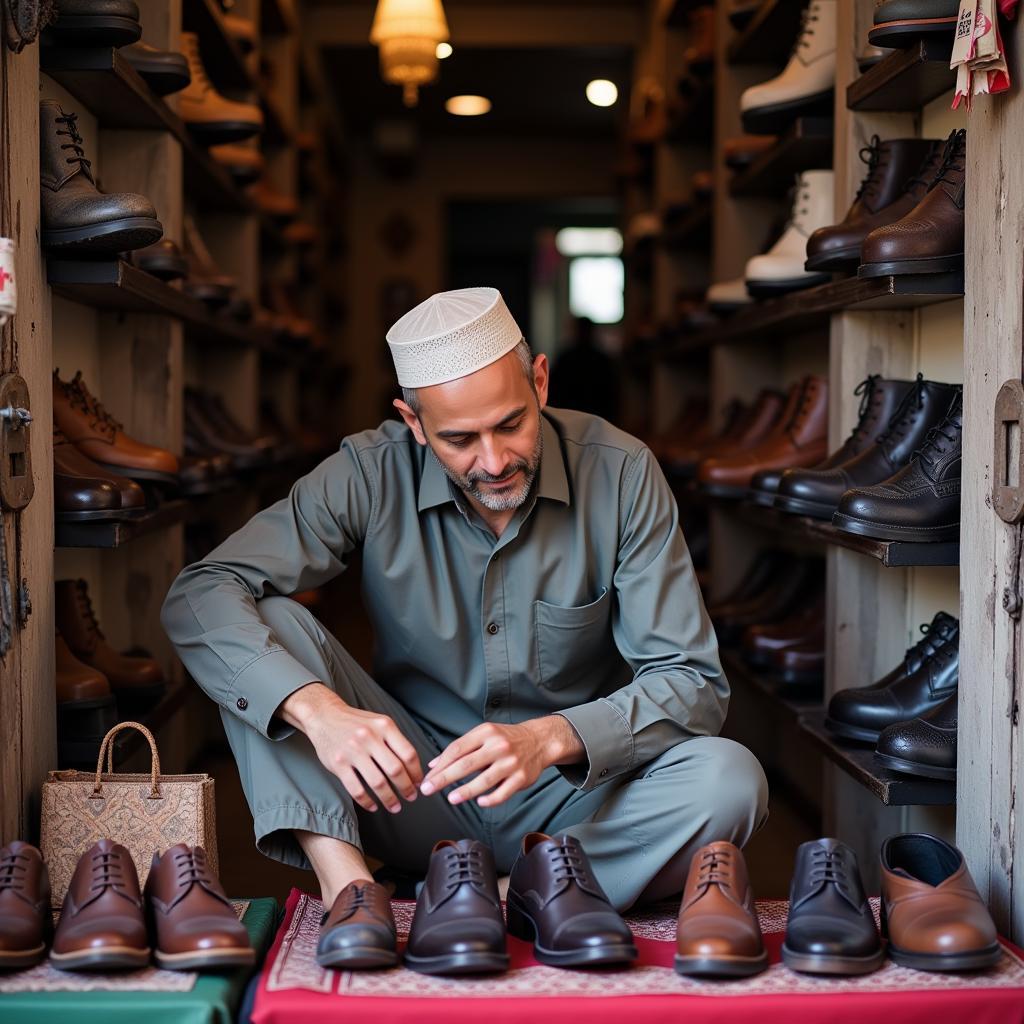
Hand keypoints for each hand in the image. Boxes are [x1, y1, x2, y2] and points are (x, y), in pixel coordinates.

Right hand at [280, 683, 422, 813]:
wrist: (325, 716)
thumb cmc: (357, 723)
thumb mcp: (379, 723)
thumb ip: (394, 741)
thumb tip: (413, 768)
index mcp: (385, 726)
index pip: (408, 753)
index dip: (416, 772)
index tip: (419, 783)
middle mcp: (370, 737)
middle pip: (395, 770)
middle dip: (406, 788)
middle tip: (411, 797)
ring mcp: (353, 750)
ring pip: (377, 782)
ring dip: (389, 799)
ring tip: (395, 807)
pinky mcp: (338, 763)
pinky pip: (356, 788)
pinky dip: (367, 801)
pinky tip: (373, 806)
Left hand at [419, 716, 583, 807]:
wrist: (540, 740)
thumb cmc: (506, 739)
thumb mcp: (483, 735)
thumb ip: (460, 748)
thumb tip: (434, 765)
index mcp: (486, 732)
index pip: (457, 749)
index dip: (440, 765)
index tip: (427, 777)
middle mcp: (498, 746)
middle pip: (466, 764)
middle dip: (444, 778)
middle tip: (428, 789)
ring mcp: (511, 763)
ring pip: (484, 780)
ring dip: (466, 791)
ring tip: (451, 799)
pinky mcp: (522, 778)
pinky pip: (503, 792)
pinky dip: (491, 799)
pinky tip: (480, 802)